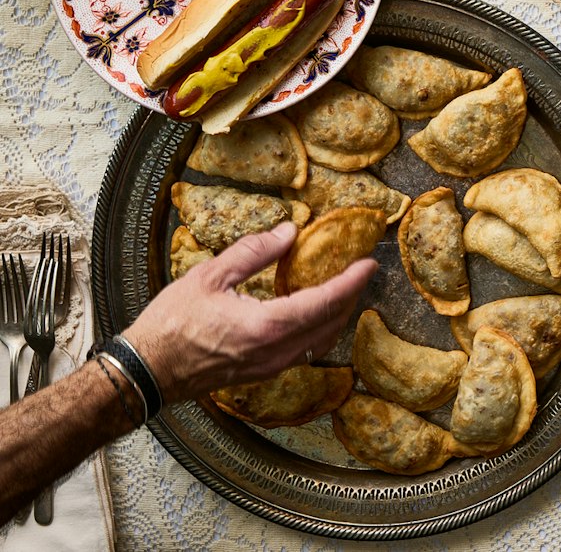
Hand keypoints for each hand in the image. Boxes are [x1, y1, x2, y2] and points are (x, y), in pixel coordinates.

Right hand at [123, 223, 375, 402]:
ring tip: (343, 289)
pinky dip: (318, 330)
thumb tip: (288, 232)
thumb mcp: (210, 276)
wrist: (146, 371)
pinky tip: (313, 313)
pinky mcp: (262, 373)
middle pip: (331, 324)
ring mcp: (270, 367)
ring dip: (338, 316)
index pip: (324, 302)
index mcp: (267, 326)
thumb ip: (254, 252)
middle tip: (360, 271)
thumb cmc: (170, 324)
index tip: (369, 263)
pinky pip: (304, 352)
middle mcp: (275, 352)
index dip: (351, 281)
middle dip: (351, 296)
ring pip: (321, 342)